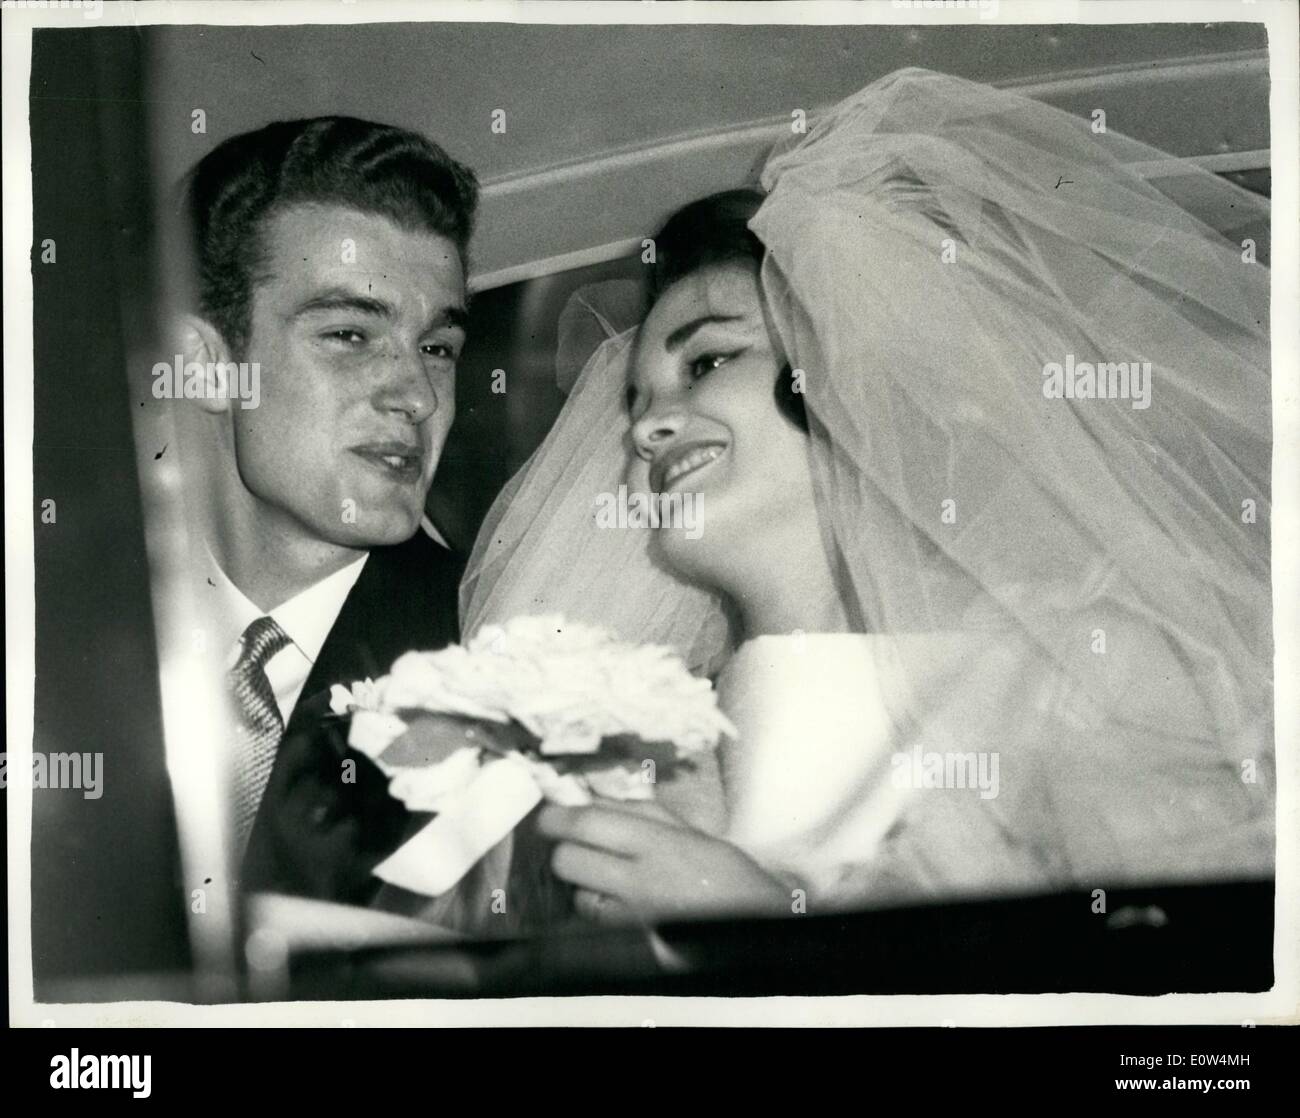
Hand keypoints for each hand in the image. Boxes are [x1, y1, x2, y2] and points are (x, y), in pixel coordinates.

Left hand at [536, 799, 789, 925]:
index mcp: (657, 844)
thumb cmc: (725, 872)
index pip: (587, 824)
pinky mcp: (632, 946)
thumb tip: (593, 796)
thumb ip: (642, 813)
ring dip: (583, 886)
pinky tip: (620, 905)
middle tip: (575, 845)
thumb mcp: (690, 831)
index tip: (549, 815)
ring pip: (579, 898)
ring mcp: (634, 919)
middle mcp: (641, 881)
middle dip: (565, 851)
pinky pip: (599, 924)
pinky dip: (600, 912)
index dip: (557, 817)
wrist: (757, 923)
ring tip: (607, 880)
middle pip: (569, 861)